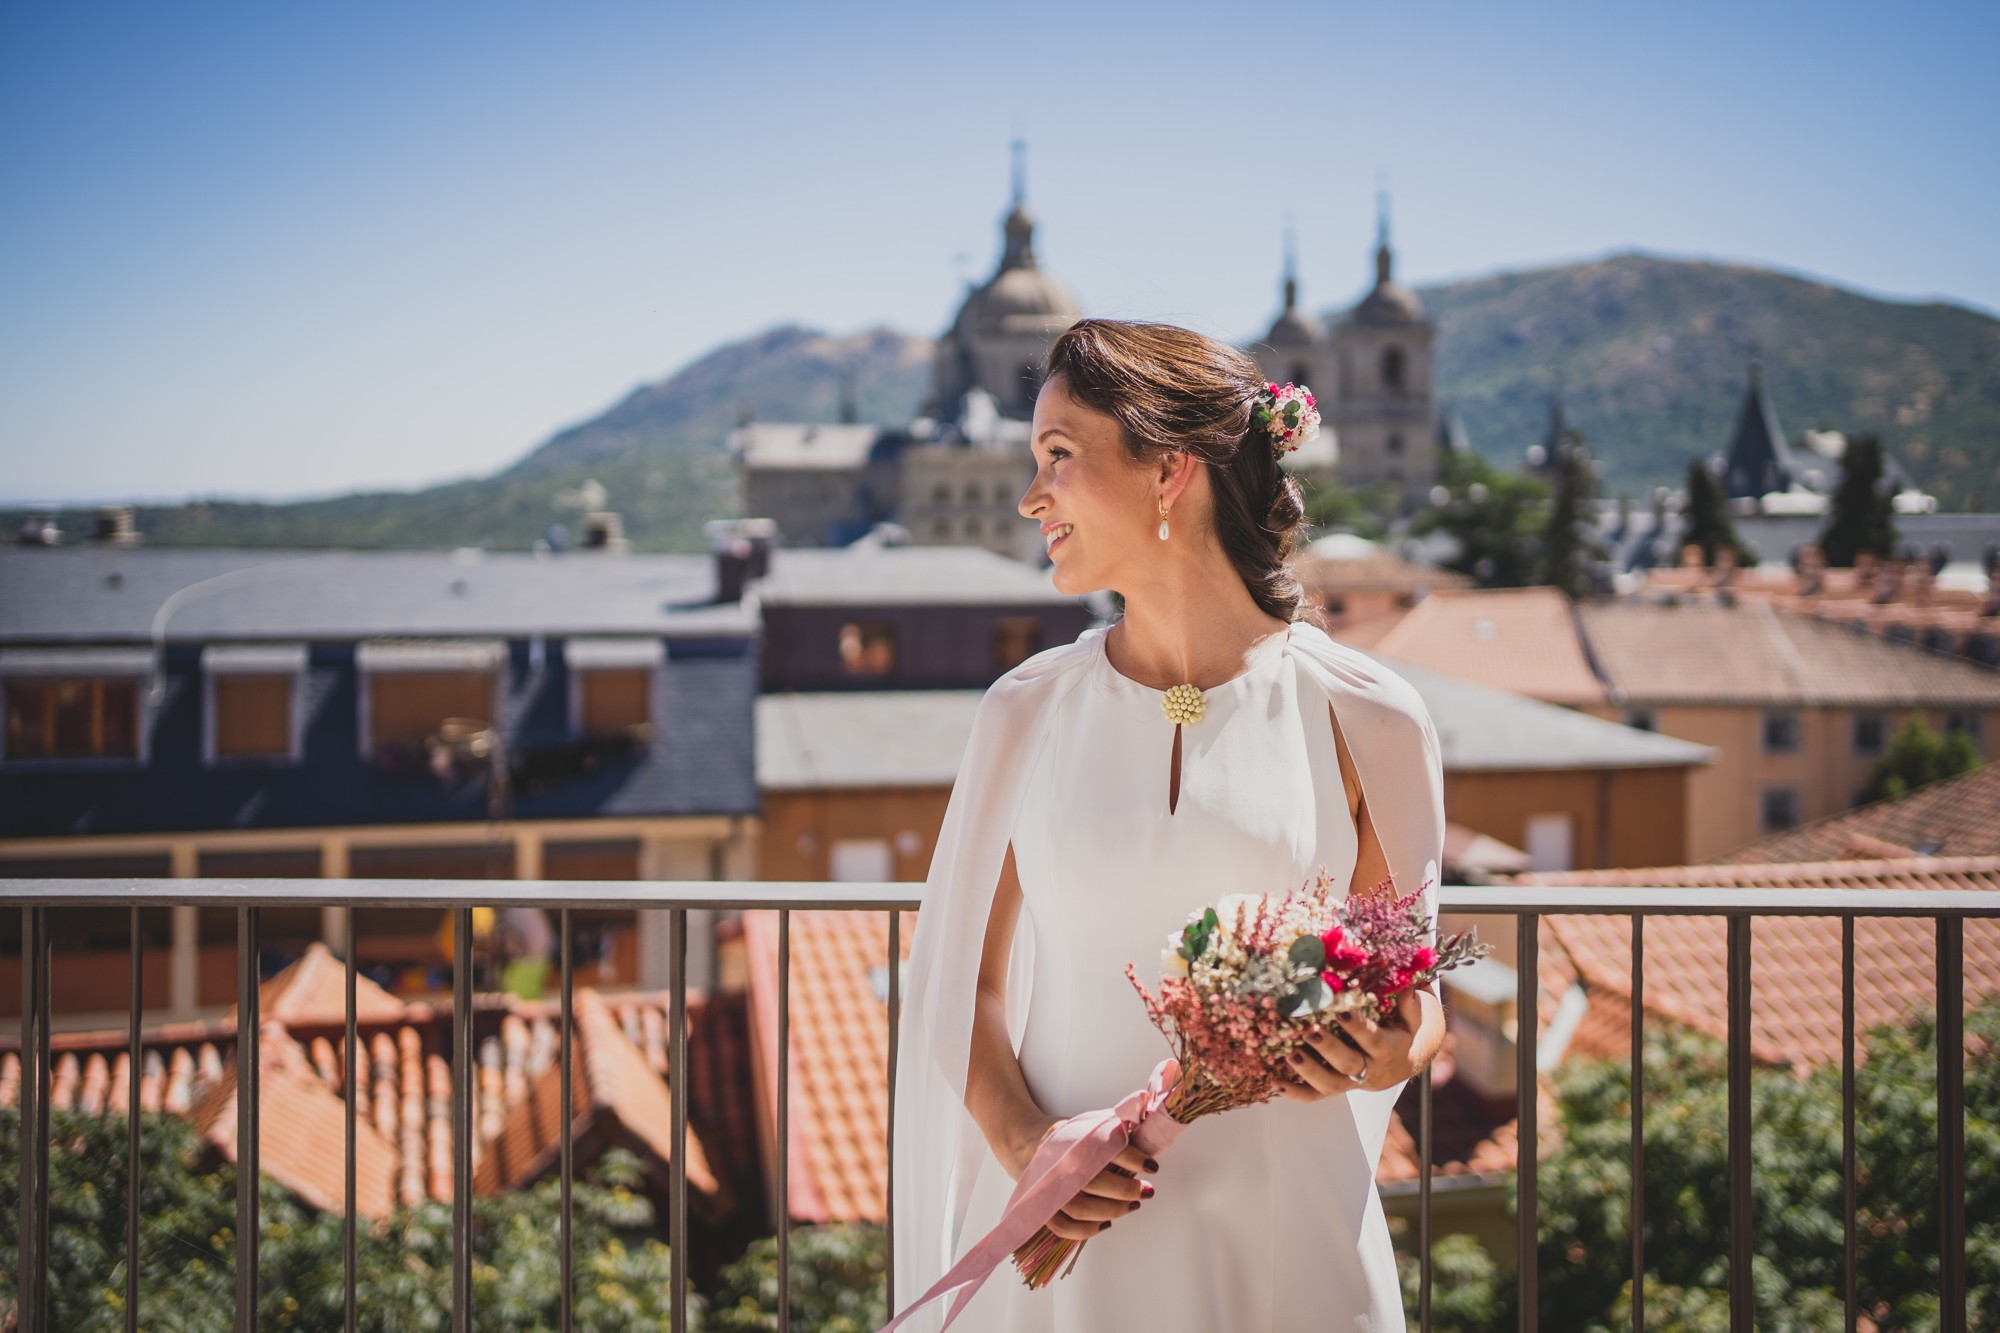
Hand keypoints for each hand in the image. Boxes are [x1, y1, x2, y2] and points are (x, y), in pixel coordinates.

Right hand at [1003, 1115, 1156, 1240]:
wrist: (1024, 1142)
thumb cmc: (1062, 1136)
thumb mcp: (1086, 1122)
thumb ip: (1112, 1125)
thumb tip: (1144, 1121)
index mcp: (1070, 1139)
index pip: (1104, 1147)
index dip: (1131, 1157)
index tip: (1150, 1165)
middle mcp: (1057, 1165)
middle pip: (1094, 1182)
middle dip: (1126, 1189)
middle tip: (1146, 1190)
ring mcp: (1049, 1189)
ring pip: (1080, 1208)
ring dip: (1112, 1210)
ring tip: (1133, 1205)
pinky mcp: (1044, 1208)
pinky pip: (1064, 1227)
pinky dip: (1087, 1230)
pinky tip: (1106, 1223)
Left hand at [1278, 989, 1430, 1102]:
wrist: (1400, 1064)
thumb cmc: (1400, 1034)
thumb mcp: (1411, 1020)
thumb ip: (1409, 1005)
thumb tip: (1407, 985)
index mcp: (1386, 1049)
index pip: (1372, 1039)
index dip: (1358, 1027)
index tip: (1343, 1010)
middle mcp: (1367, 1069)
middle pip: (1348, 1063)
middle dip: (1327, 1048)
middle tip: (1309, 1030)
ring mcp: (1350, 1081)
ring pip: (1329, 1084)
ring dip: (1308, 1071)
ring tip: (1289, 1053)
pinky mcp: (1335, 1088)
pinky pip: (1315, 1096)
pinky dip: (1295, 1092)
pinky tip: (1275, 1083)